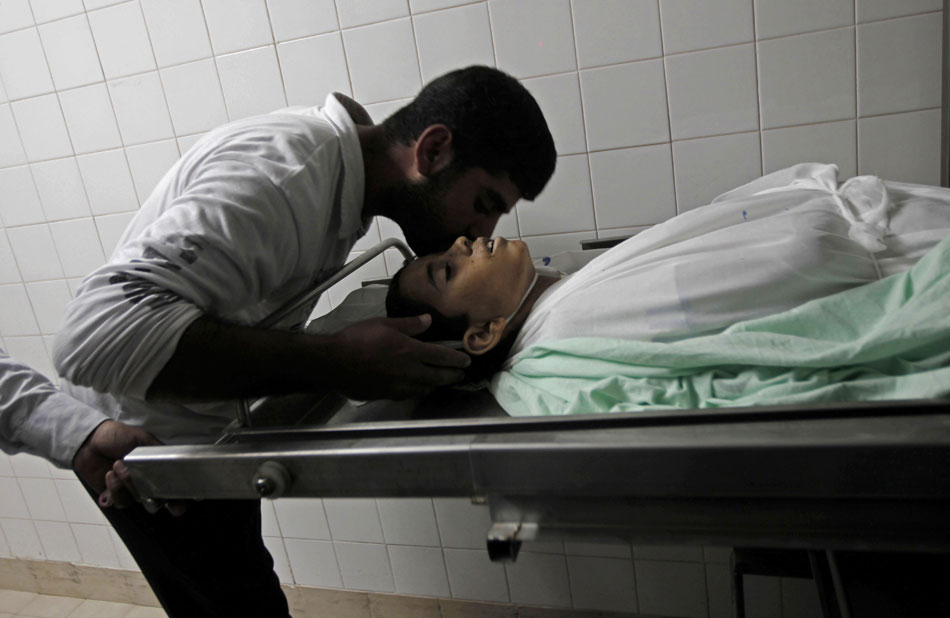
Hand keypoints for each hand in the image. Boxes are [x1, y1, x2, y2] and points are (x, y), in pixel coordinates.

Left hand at [72, 420, 185, 515]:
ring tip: (117, 465)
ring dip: (128, 484)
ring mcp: (132, 491)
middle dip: (162, 502)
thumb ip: (158, 451)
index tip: (193, 497)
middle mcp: (148, 483)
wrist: (90, 441)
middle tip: (155, 495)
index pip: (177, 486)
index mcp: (159, 469)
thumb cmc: (119, 436)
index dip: (185, 494)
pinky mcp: (115, 496)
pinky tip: (109, 475)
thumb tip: (172, 462)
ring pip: (139, 501)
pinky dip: (114, 489)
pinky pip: (120, 502)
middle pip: (162, 502)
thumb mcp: (142, 439)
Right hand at [329, 314, 469, 399]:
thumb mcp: (384, 324)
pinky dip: (420, 390)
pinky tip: (419, 388)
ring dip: (438, 384)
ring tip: (443, 381)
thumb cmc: (357, 339)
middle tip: (462, 374)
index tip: (467, 360)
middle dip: (453, 375)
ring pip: (426, 388)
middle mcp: (410, 371)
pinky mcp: (388, 395)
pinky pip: (411, 394)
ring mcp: (399, 386)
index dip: (457, 358)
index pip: (442, 356)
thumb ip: (409, 324)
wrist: (335, 364)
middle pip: (439, 376)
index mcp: (410, 351)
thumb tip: (428, 320)